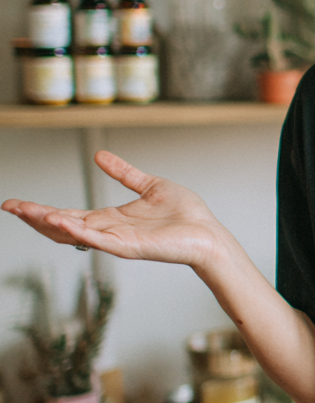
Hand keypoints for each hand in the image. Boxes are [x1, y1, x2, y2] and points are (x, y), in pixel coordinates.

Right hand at [2, 150, 225, 268]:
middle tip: (10, 207)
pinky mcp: (131, 247)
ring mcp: (118, 240)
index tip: (15, 204)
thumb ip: (125, 173)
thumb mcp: (151, 186)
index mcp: (112, 218)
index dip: (41, 209)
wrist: (208, 234)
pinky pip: (100, 240)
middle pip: (64, 225)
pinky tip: (62, 223)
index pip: (69, 213)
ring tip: (29, 212)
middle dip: (36, 217)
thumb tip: (100, 155)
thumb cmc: (186, 215)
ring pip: (77, 234)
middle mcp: (110, 231)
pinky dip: (80, 232)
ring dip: (52, 224)